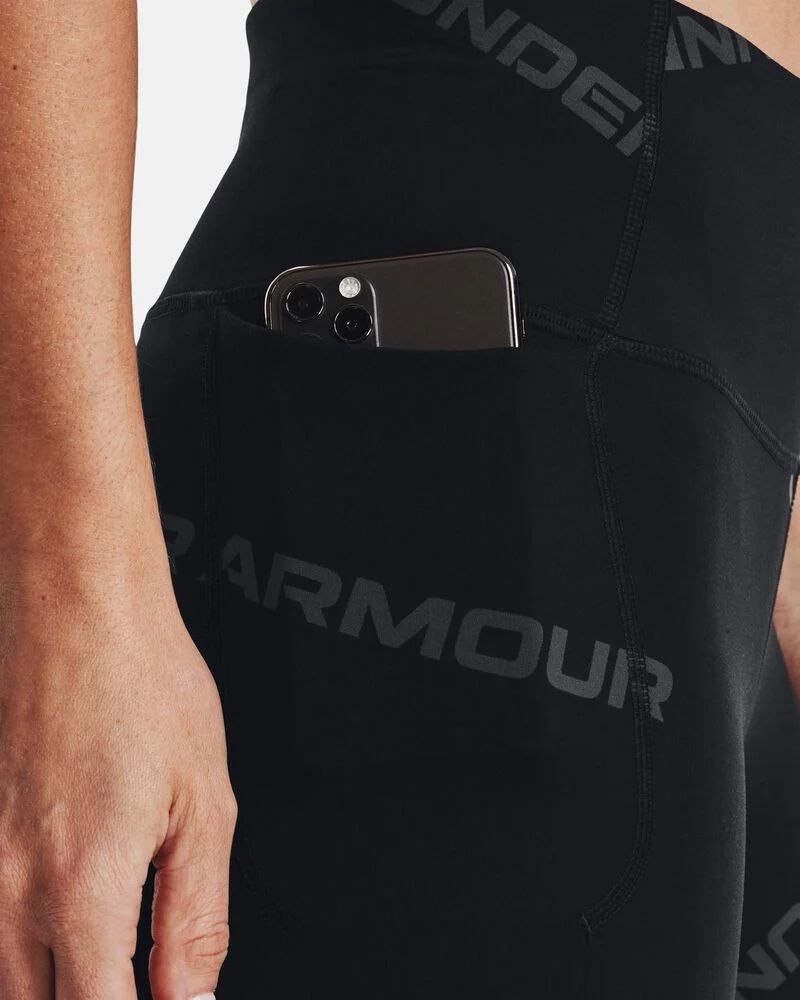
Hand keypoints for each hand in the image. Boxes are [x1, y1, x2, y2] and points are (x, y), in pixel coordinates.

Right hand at [0, 567, 236, 998]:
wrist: (78, 610)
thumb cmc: (145, 686)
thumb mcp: (205, 805)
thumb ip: (195, 918)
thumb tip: (191, 998)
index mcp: (84, 889)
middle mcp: (12, 889)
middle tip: (135, 981)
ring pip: (2, 979)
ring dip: (52, 987)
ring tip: (106, 962)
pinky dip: (19, 951)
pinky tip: (61, 931)